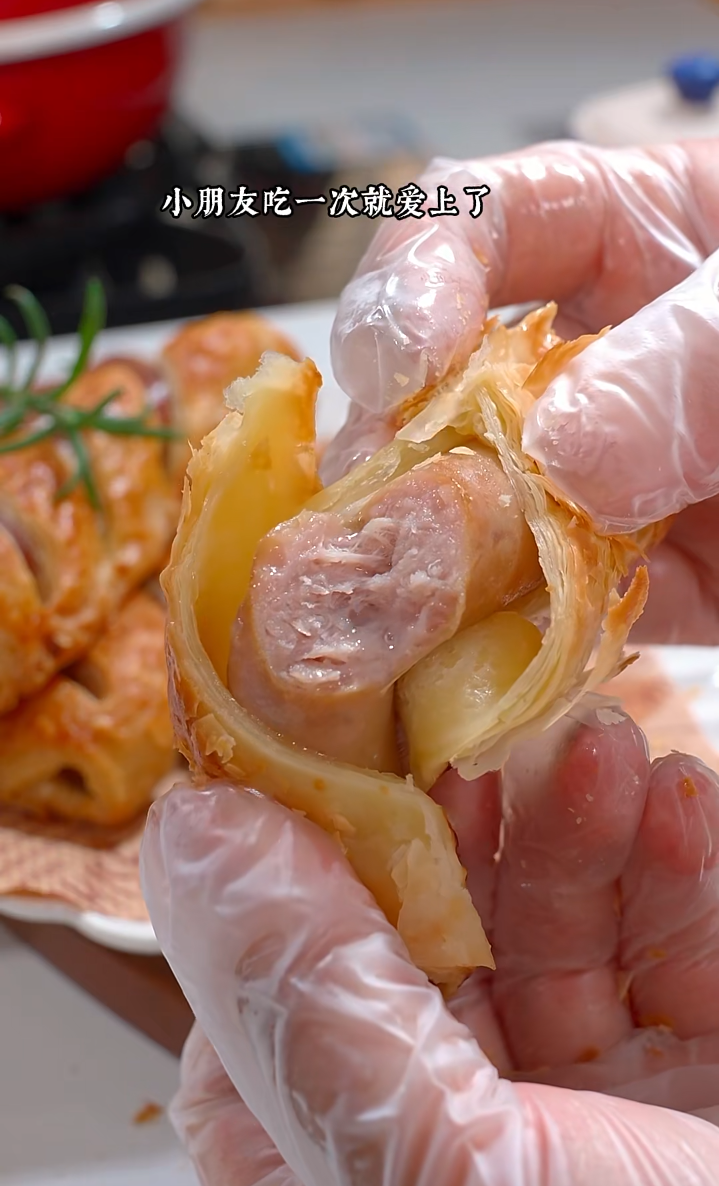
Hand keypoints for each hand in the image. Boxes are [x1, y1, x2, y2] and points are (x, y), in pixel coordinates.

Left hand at [141, 705, 718, 1185]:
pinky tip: (680, 800)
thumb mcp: (436, 1166)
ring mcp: (591, 1109)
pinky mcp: (698, 1077)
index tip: (338, 748)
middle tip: (498, 726)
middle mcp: (462, 1138)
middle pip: (439, 936)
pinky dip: (678, 864)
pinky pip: (675, 947)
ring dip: (581, 823)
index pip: (282, 992)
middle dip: (476, 822)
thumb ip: (299, 998)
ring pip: (560, 927)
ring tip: (604, 749)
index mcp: (350, 1170)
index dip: (307, 862)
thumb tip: (186, 829)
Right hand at [327, 141, 718, 642]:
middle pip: (445, 390)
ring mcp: (615, 479)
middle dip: (397, 448)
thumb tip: (562, 454)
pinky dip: (516, 644)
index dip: (409, 283)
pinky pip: (557, 615)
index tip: (396, 365)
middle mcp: (599, 362)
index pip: (472, 223)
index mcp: (630, 239)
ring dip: (438, 563)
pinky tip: (478, 666)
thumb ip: (687, 362)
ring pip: (484, 516)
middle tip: (379, 506)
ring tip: (403, 603)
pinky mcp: (647, 581)